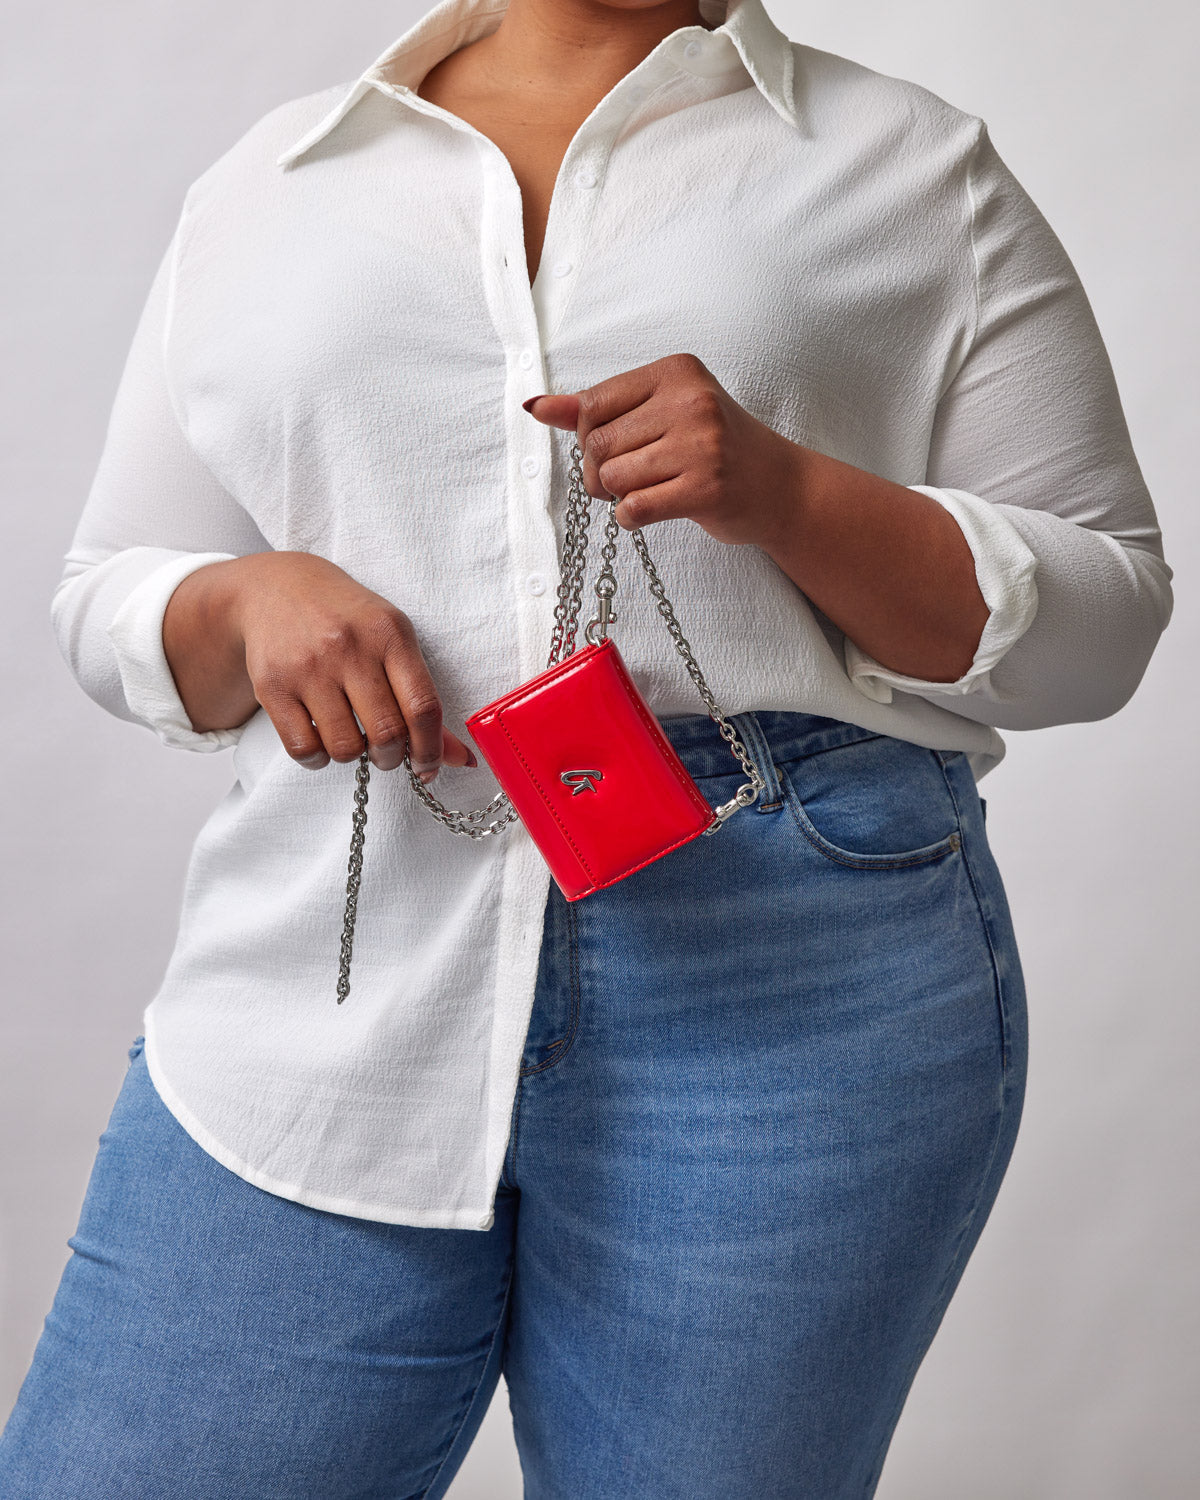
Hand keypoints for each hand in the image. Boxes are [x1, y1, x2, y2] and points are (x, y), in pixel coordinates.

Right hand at [165, 552, 475, 778]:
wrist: (278, 586)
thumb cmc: (346, 618)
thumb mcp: (392, 640)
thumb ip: (423, 698)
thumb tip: (460, 758)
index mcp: (390, 634)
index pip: (423, 707)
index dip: (431, 749)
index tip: (428, 767)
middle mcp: (349, 648)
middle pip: (387, 734)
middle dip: (392, 757)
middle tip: (387, 753)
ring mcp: (308, 667)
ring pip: (345, 748)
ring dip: (354, 755)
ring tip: (351, 736)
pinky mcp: (273, 686)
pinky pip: (304, 749)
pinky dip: (318, 758)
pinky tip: (322, 739)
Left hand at [523, 352, 803, 547]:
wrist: (779, 485)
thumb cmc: (714, 447)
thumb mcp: (661, 412)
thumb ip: (597, 409)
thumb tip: (535, 406)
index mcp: (676, 373)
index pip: (593, 404)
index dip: (588, 438)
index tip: (611, 450)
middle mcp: (691, 402)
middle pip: (598, 444)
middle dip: (599, 472)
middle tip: (626, 480)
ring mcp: (702, 446)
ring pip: (613, 478)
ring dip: (619, 496)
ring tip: (647, 491)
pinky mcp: (706, 489)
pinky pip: (634, 509)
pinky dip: (632, 517)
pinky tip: (653, 510)